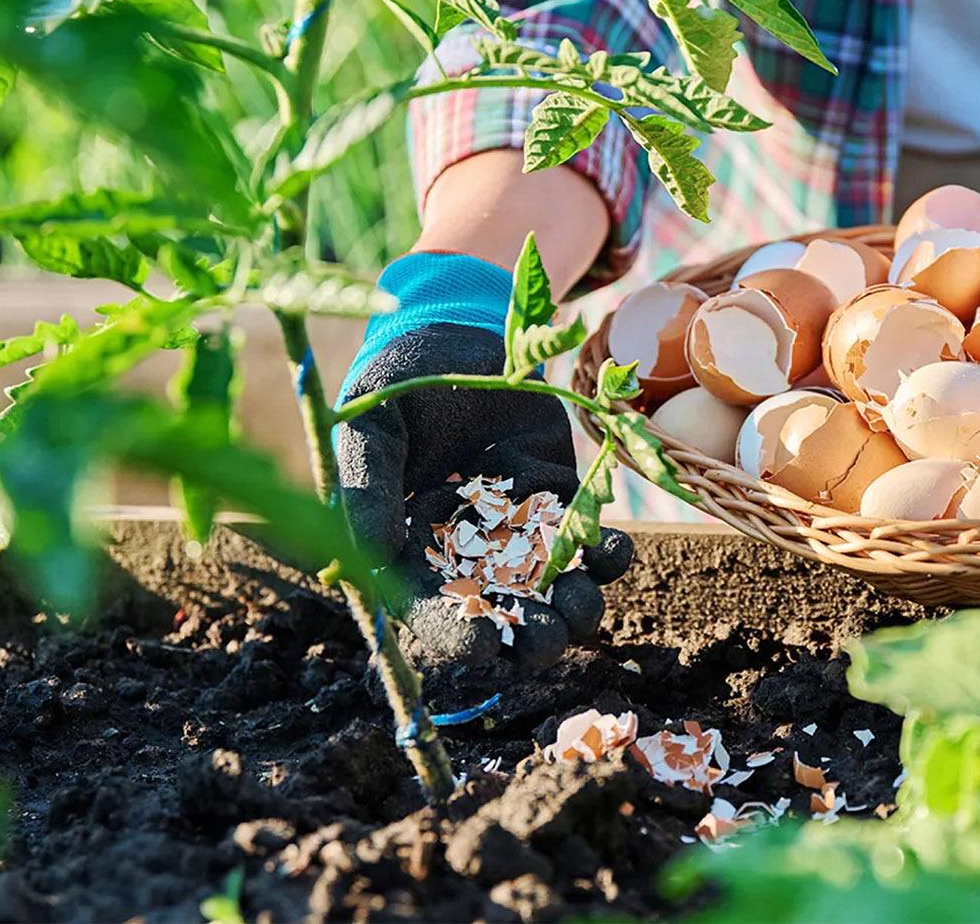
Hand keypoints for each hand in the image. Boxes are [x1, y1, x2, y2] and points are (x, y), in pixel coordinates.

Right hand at [335, 256, 631, 669]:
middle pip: (504, 616)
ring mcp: (520, 527)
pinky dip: (605, 555)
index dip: (458, 638)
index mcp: (414, 550)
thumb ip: (368, 490)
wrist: (457, 331)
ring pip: (552, 589)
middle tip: (551, 634)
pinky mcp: (560, 499)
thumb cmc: (398, 381)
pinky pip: (588, 541)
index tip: (487, 648)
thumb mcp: (371, 430)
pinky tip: (612, 549)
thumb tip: (375, 557)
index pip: (434, 612)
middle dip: (530, 637)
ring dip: (575, 605)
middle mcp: (470, 551)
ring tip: (583, 599)